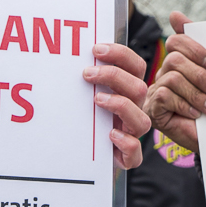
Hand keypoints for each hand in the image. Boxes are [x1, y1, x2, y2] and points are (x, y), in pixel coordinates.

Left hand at [86, 42, 151, 169]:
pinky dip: (126, 143)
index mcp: (127, 92)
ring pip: (142, 120)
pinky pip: (135, 153)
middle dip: (114, 76)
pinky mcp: (126, 157)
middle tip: (87, 73)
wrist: (82, 154)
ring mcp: (131, 134)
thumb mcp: (83, 94)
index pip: (135, 66)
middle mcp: (134, 110)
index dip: (120, 55)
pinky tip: (110, 134)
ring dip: (121, 105)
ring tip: (97, 100)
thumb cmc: (83, 118)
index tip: (96, 49)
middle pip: (139, 88)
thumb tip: (63, 57)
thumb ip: (83, 77)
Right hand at [145, 12, 205, 153]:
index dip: (195, 47)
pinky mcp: (154, 108)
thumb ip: (199, 46)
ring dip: (196, 92)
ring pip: (172, 77)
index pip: (177, 41)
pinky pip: (165, 96)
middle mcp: (165, 73)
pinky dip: (185, 104)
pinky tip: (196, 113)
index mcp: (178, 61)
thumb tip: (174, 14)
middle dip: (199, 73)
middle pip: (175, 58)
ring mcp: (157, 91)